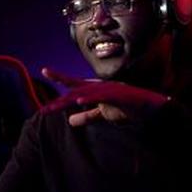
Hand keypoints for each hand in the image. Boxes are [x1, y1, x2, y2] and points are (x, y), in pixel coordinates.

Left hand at [41, 67, 169, 126]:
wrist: (147, 108)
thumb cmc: (125, 108)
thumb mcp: (102, 114)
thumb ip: (86, 116)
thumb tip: (69, 120)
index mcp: (94, 90)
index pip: (74, 84)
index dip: (59, 78)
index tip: (45, 70)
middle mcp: (99, 87)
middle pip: (75, 92)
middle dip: (59, 102)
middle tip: (44, 110)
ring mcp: (109, 90)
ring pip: (85, 95)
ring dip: (71, 101)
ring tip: (57, 107)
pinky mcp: (118, 95)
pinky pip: (102, 97)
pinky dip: (90, 99)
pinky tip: (79, 102)